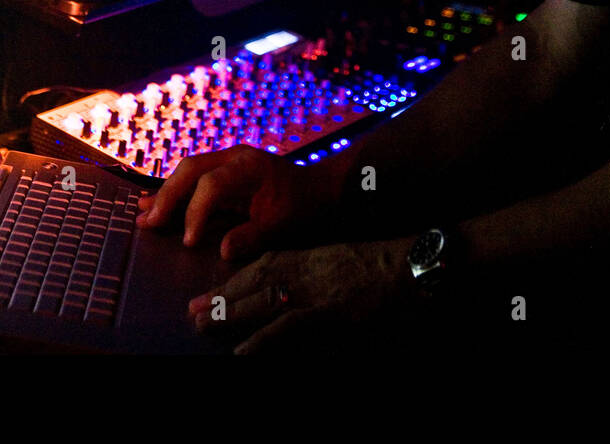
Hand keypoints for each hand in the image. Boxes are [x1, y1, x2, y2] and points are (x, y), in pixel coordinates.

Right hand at [136, 145, 340, 259]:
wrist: (318, 188)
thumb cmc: (302, 206)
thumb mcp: (283, 224)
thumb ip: (253, 236)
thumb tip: (222, 251)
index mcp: (249, 167)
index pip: (212, 185)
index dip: (195, 212)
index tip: (188, 242)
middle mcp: (234, 158)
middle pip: (191, 170)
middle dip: (167, 196)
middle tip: (148, 223)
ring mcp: (227, 161)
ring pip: (187, 171)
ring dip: (165, 194)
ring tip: (141, 215)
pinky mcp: (223, 171)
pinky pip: (194, 179)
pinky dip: (175, 193)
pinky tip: (153, 204)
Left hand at [188, 238, 415, 353]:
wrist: (417, 268)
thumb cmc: (385, 269)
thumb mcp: (344, 264)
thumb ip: (315, 275)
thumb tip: (286, 297)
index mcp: (312, 257)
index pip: (264, 265)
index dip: (234, 281)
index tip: (207, 293)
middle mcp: (309, 271)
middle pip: (256, 282)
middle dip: (222, 298)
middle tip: (192, 312)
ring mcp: (319, 293)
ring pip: (264, 302)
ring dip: (231, 315)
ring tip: (202, 327)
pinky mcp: (331, 316)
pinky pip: (289, 328)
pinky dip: (263, 340)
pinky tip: (242, 353)